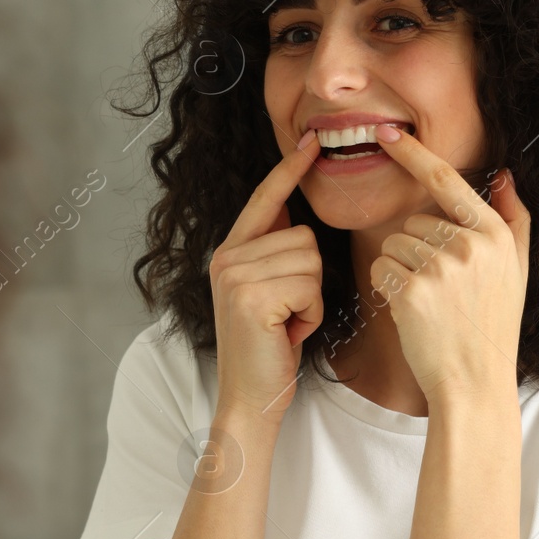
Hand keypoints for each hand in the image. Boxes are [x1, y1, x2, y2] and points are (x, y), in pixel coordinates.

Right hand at [208, 129, 323, 419]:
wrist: (251, 398)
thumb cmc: (269, 350)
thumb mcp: (270, 293)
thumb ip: (274, 252)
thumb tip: (292, 211)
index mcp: (230, 252)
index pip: (265, 199)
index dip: (289, 170)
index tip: (310, 140)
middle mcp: (226, 257)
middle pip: (304, 235)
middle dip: (311, 280)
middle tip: (289, 314)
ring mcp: (234, 275)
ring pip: (311, 258)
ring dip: (312, 298)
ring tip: (288, 323)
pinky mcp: (251, 296)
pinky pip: (309, 284)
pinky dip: (311, 312)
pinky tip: (288, 332)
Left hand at [369, 126, 529, 401]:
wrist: (476, 383)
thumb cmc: (492, 327)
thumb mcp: (517, 271)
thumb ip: (512, 220)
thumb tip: (503, 174)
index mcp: (495, 234)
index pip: (447, 181)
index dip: (414, 154)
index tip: (387, 133)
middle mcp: (471, 245)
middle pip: (413, 222)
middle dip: (416, 251)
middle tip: (441, 291)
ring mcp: (442, 267)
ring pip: (393, 245)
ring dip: (401, 271)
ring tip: (430, 304)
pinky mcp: (413, 290)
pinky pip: (381, 268)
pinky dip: (388, 289)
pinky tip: (413, 312)